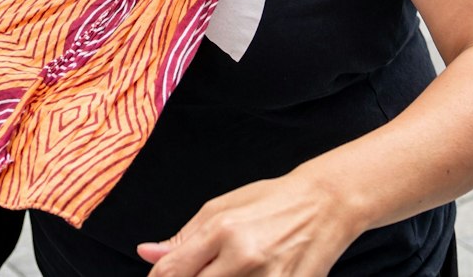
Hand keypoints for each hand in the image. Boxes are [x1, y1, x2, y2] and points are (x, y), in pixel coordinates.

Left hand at [136, 173, 356, 276]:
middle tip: (199, 270)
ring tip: (223, 270)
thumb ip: (183, 237)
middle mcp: (245, 257)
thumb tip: (147, 253)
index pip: (173, 270)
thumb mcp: (221, 207)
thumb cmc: (270, 202)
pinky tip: (242, 276)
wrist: (325, 205)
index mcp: (223, 230)